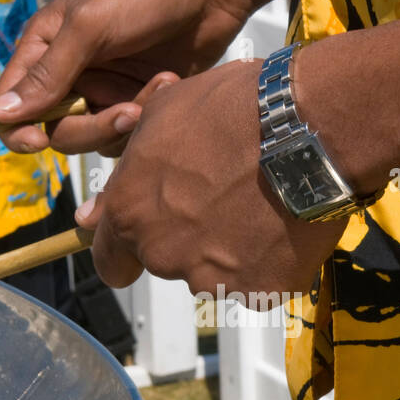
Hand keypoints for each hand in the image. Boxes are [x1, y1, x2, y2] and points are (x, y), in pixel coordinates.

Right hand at [0, 0, 253, 156]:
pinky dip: (148, 116)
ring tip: (159, 87)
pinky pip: (128, 133)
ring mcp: (103, 91)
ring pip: (95, 138)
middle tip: (127, 113)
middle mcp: (68, 75)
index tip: (37, 142)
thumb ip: (48, 72)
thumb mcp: (90, 26)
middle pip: (57, 131)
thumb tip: (1, 114)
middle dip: (91, 128)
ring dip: (125, 122)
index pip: (12, 105)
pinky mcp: (134, 102)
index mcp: (43, 49)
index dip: (17, 129)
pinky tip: (169, 84)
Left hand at [75, 58, 348, 297]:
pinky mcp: (261, 290)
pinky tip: (284, 223)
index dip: (125, 253)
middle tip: (222, 197)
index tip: (142, 241)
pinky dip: (270, 260)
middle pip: (168, 261)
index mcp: (131, 215)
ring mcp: (213, 278)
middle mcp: (164, 255)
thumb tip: (95, 212)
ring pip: (215, 273)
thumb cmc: (232, 109)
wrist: (304, 129)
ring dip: (230, 249)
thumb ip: (129, 172)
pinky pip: (261, 282)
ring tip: (260, 205)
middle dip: (188, 238)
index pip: (110, 263)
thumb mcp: (161, 116)